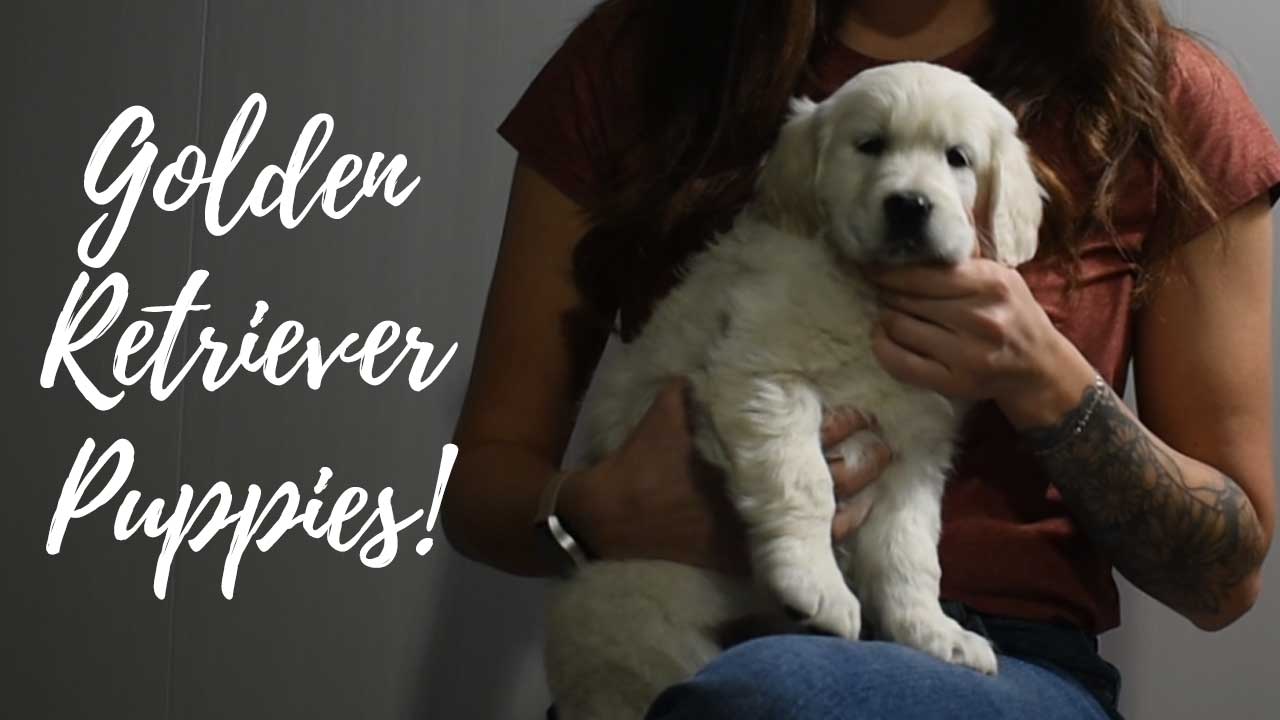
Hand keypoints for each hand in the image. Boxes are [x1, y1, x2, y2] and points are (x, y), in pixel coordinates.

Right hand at [559, 378, 890, 574]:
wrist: (611, 521)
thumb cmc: (640, 464)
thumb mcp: (666, 412)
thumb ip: (696, 388)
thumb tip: (712, 362)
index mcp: (748, 455)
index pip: (812, 438)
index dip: (843, 423)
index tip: (862, 411)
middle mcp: (761, 496)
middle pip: (833, 478)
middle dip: (864, 459)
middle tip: (885, 443)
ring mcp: (758, 530)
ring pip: (829, 518)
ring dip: (858, 498)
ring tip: (880, 480)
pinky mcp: (749, 556)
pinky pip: (807, 549)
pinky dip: (835, 533)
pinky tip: (853, 521)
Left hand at [868, 258, 1091, 425]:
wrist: (1039, 367)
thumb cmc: (1013, 314)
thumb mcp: (1001, 275)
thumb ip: (968, 250)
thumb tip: (948, 204)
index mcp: (991, 284)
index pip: (923, 275)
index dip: (890, 271)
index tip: (871, 267)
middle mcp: (981, 319)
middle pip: (906, 299)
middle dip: (889, 293)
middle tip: (882, 291)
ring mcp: (968, 354)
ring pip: (899, 327)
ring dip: (887, 317)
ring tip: (891, 312)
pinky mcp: (954, 382)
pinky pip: (900, 362)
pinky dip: (883, 347)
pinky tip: (884, 336)